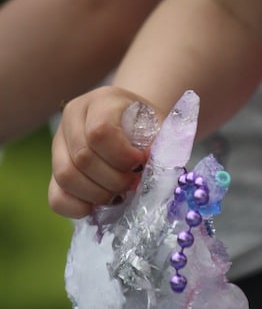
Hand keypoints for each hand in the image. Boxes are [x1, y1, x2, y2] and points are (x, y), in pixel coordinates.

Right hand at [48, 86, 152, 217]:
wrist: (132, 126)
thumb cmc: (147, 126)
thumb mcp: (159, 126)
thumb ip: (160, 143)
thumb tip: (150, 162)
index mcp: (101, 101)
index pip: (100, 132)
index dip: (122, 156)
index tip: (140, 165)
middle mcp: (72, 118)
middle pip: (83, 158)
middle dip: (113, 180)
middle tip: (132, 184)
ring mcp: (59, 144)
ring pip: (65, 176)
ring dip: (97, 194)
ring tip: (118, 194)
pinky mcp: (53, 170)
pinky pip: (55, 197)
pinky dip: (77, 207)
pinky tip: (98, 206)